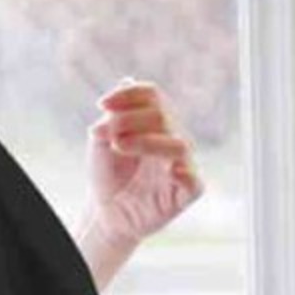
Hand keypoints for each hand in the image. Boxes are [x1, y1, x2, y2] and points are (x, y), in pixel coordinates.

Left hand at [80, 76, 205, 248]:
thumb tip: (127, 81)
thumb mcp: (102, 141)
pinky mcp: (185, 195)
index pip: (153, 96)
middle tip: (101, 135)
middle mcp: (173, 139)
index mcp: (157, 123)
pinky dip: (184, 174)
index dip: (129, 96)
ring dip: (146, 142)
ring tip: (118, 146)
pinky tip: (170, 171)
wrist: (106, 214)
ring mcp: (181, 165)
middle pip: (161, 115)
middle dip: (127, 121)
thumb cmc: (108, 176)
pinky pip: (194, 182)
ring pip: (177, 144)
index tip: (101, 105)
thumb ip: (114, 115)